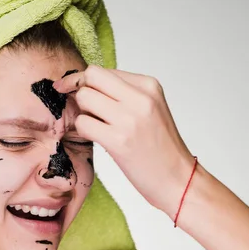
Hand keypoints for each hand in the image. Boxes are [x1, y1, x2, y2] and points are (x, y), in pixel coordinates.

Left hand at [53, 65, 195, 214]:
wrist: (178, 179)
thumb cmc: (161, 147)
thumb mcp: (151, 109)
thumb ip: (124, 93)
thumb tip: (87, 84)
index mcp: (149, 86)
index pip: (104, 71)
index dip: (83, 80)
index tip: (70, 88)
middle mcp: (141, 98)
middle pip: (91, 77)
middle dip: (77, 90)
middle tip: (80, 107)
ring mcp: (130, 119)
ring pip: (84, 98)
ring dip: (82, 112)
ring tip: (96, 126)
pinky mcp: (119, 141)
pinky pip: (83, 123)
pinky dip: (82, 130)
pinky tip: (97, 138)